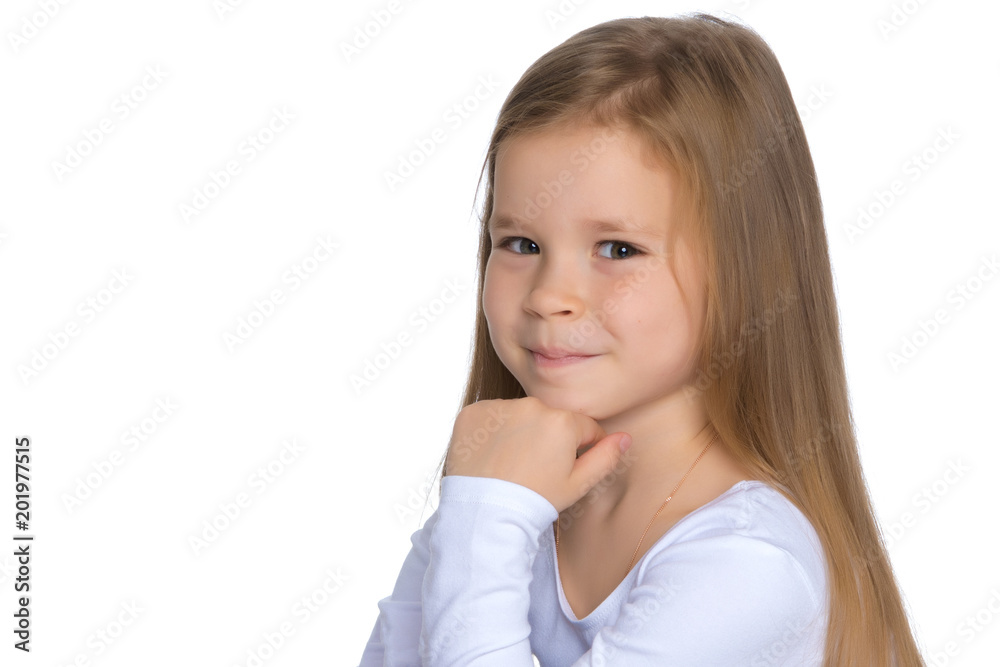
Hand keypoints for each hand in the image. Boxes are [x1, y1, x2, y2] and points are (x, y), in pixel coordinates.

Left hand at [444, 396, 631, 512]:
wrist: (483, 514)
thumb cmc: (533, 501)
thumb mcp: (577, 485)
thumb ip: (605, 457)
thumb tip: (625, 438)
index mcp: (562, 421)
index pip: (582, 427)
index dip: (579, 447)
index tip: (565, 465)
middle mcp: (531, 405)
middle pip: (548, 419)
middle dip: (546, 438)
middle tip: (533, 469)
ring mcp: (499, 407)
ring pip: (517, 415)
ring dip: (517, 432)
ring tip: (509, 464)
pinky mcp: (472, 413)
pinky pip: (489, 417)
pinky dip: (490, 432)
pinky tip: (489, 456)